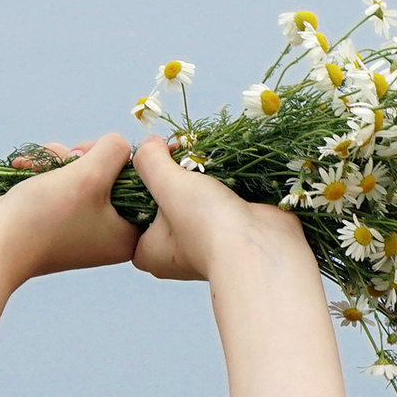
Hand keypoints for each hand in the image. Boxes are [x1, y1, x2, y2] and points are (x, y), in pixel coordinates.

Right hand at [0, 133, 138, 285]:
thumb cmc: (45, 216)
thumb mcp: (90, 174)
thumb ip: (113, 150)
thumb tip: (118, 144)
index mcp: (127, 235)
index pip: (142, 185)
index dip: (121, 161)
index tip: (96, 155)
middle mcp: (107, 235)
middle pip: (111, 176)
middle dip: (84, 156)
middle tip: (69, 157)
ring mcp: (79, 228)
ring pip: (82, 175)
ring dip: (60, 160)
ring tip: (39, 162)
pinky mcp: (53, 220)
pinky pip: (60, 184)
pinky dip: (45, 171)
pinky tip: (24, 166)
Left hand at [129, 137, 311, 283]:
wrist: (264, 247)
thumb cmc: (207, 226)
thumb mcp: (167, 184)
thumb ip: (150, 161)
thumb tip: (148, 143)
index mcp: (151, 252)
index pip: (132, 214)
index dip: (138, 184)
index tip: (151, 162)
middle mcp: (176, 253)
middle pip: (164, 204)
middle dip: (173, 178)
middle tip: (177, 155)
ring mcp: (207, 243)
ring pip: (194, 201)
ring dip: (199, 180)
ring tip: (201, 160)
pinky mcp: (233, 232)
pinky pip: (220, 203)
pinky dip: (222, 186)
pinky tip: (224, 168)